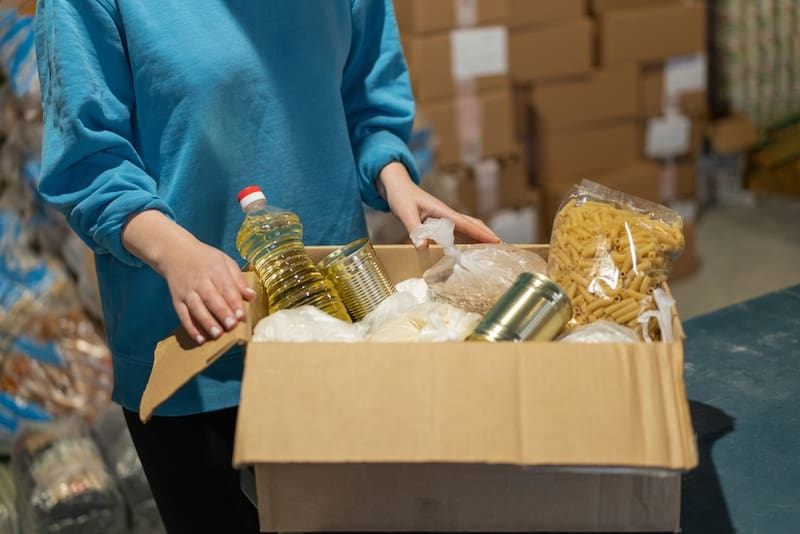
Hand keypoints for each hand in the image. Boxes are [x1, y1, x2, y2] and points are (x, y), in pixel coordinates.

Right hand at [122, 211, 255, 343]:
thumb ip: (238, 279)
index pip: (226, 287)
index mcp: (214, 269)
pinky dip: (190, 328)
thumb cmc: (205, 258)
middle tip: (232, 326)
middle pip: (211, 298)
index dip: (234, 302)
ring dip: (206, 322)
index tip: (242, 315)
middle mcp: (199, 281)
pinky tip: (200, 339)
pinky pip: (183, 315)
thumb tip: (252, 296)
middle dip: (222, 313)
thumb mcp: (225, 261)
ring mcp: (187, 291)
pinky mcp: (177, 300)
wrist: (175, 253)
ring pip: (196, 308)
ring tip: (217, 334)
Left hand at [376, 162, 499, 246]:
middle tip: (502, 246)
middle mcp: (447, 214)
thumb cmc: (401, 197)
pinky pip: (458, 229)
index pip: (466, 224)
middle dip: (487, 234)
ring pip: (468, 226)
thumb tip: (423, 247)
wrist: (396, 186)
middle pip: (473, 224)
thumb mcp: (405, 213)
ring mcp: (445, 217)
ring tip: (493, 247)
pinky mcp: (440, 220)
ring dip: (480, 235)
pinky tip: (472, 245)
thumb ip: (414, 230)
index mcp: (442, 211)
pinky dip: (469, 236)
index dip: (481, 234)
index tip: (496, 241)